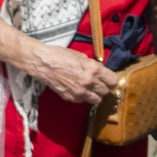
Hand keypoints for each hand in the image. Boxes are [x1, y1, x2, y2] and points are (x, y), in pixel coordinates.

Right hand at [1, 16, 116, 104]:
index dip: (111, 80)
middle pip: (106, 91)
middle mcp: (89, 82)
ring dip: (95, 95)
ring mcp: (80, 92)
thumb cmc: (61, 55)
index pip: (113, 81)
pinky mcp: (71, 98)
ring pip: (97, 100)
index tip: (108, 79)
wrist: (43, 63)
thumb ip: (93, 66)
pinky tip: (78, 89)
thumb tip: (100, 73)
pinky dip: (84, 97)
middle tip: (98, 83)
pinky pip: (84, 101)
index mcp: (93, 69)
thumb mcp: (81, 56)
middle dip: (103, 87)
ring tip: (90, 89)